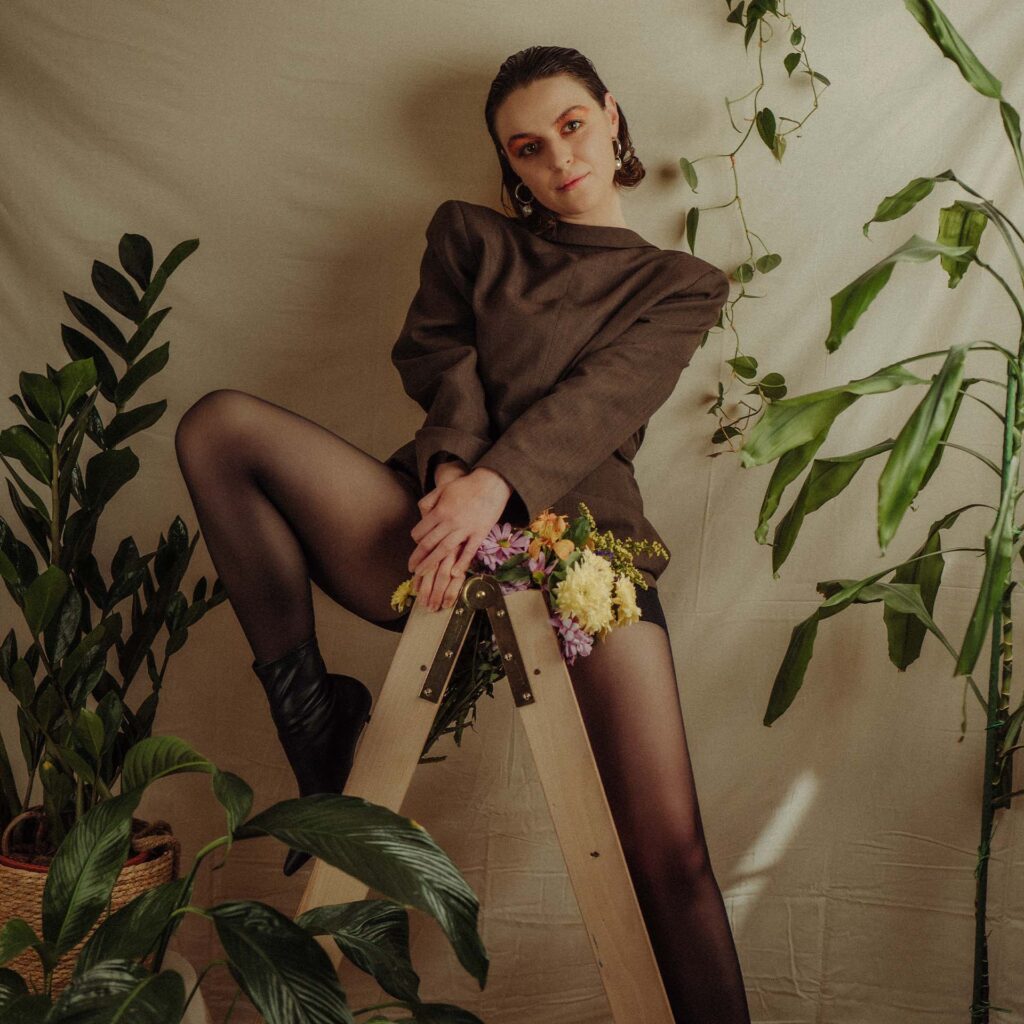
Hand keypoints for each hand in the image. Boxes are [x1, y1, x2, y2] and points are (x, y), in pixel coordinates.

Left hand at [409, 466, 512, 611]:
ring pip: (444, 550)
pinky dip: (461, 563)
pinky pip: (469, 551)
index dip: (415, 541)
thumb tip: (420, 514)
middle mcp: (449, 522)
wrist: (490, 483)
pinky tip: (454, 574)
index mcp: (439, 512)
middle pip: (429, 544)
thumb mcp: (442, 489)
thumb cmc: (465, 485)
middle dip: (418, 558)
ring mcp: (465, 529)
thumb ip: (428, 501)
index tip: (415, 546)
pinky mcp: (479, 533)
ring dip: (431, 564)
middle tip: (411, 569)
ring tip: (423, 574)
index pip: (421, 531)